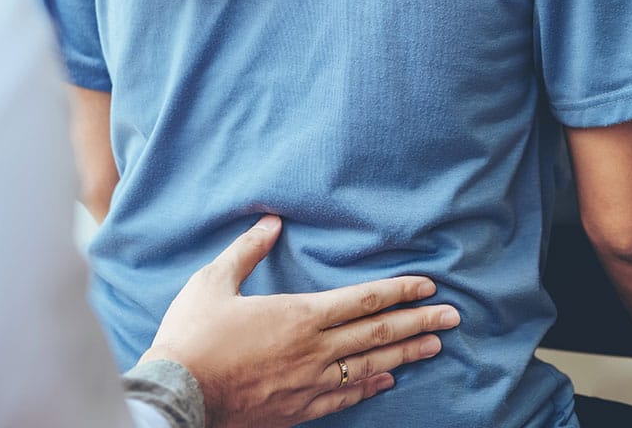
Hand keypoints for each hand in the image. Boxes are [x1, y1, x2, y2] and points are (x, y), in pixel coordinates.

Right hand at [140, 215, 459, 427]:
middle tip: (453, 316)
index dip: (399, 291)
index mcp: (299, 315)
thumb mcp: (214, 281)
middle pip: (378, 333)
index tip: (428, 285)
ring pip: (370, 367)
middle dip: (419, 322)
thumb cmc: (193, 336)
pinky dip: (370, 387)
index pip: (363, 300)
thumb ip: (247, 250)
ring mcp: (310, 384)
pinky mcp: (299, 409)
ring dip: (405, 354)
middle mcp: (315, 350)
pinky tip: (387, 381)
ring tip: (434, 346)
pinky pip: (346, 398)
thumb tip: (272, 221)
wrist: (178, 395)